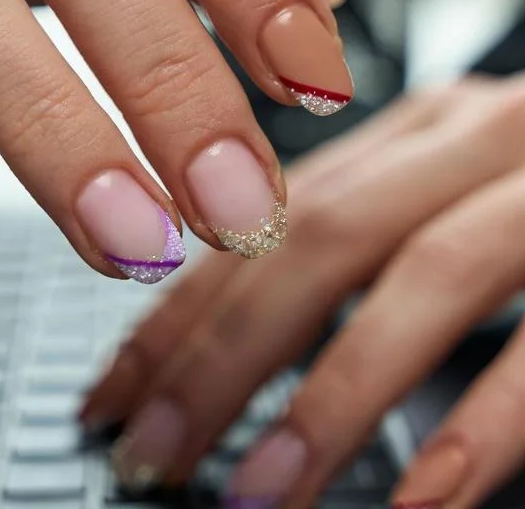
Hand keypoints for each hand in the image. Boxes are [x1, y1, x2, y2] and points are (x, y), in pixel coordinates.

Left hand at [83, 75, 524, 506]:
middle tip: (145, 452)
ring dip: (330, 399)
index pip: (263, 209)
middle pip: (319, 236)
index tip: (112, 389)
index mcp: (416, 125)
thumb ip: (365, 229)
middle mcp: (478, 135)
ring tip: (250, 498)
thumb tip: (237, 332)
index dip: (180, 302)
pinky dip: (483, 425)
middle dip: (218, 354)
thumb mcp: (448, 185)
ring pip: (424, 277)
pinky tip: (425, 505)